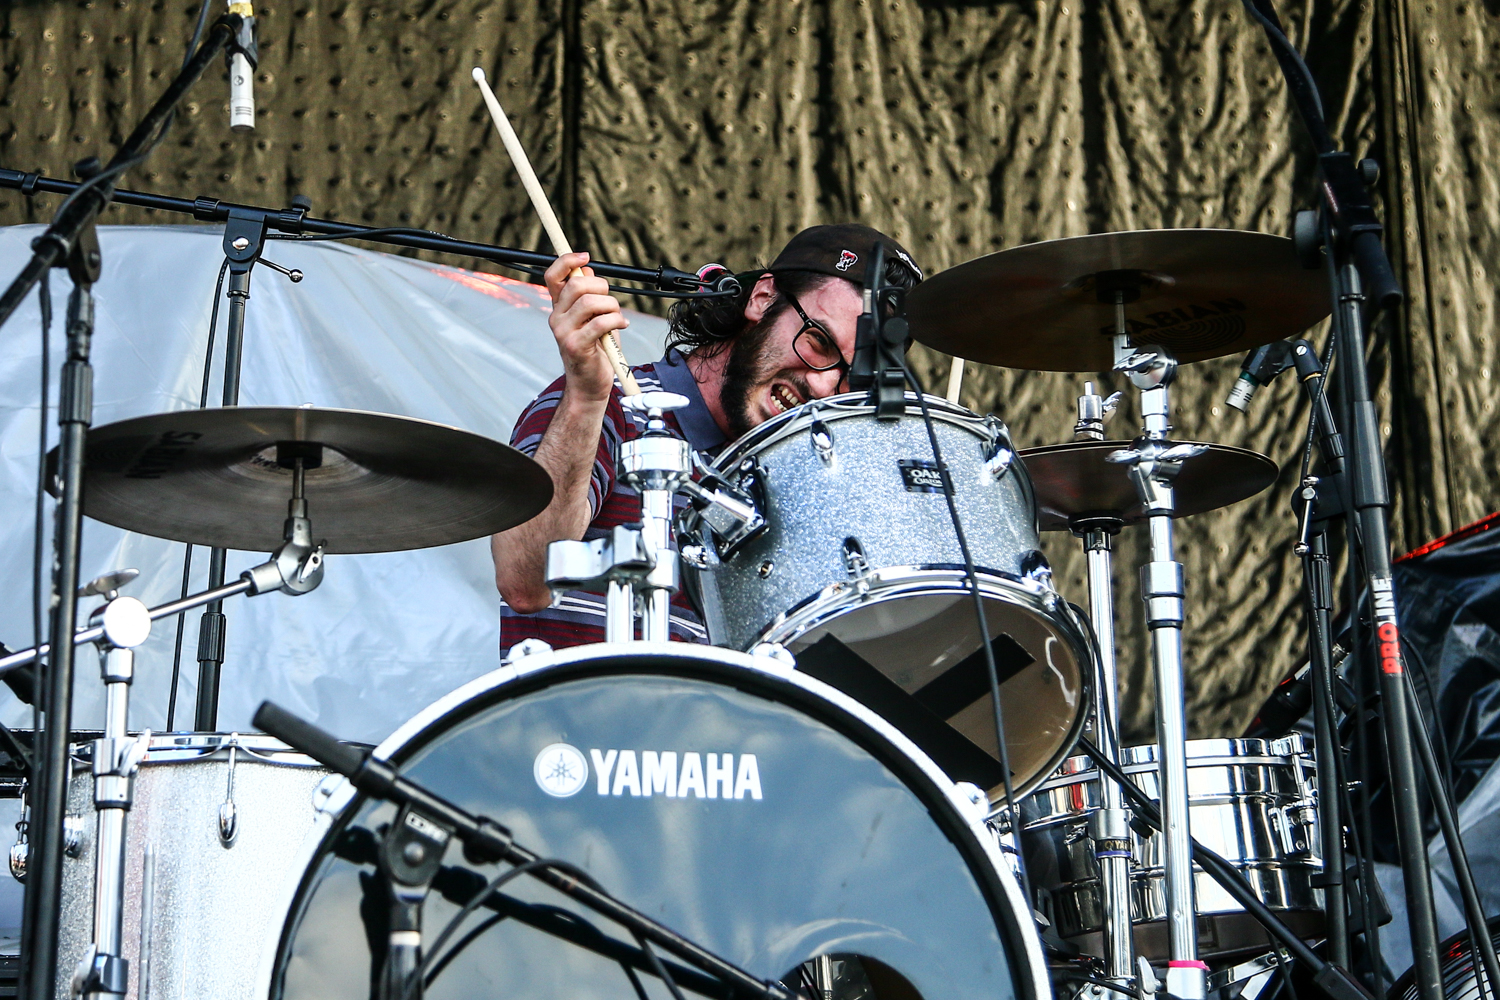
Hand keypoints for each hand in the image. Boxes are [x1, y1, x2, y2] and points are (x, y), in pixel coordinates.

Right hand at [545, 251, 627, 401]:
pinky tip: (621, 326)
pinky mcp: (575, 346)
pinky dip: (616, 321)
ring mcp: (563, 332)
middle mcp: (556, 318)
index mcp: (559, 308)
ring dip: (612, 306)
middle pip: (576, 285)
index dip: (567, 260)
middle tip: (611, 301)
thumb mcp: (593, 318)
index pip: (552, 276)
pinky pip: (599, 323)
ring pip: (590, 302)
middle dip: (602, 287)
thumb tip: (589, 272)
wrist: (590, 385)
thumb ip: (590, 296)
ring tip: (618, 318)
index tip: (585, 256)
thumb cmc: (596, 350)